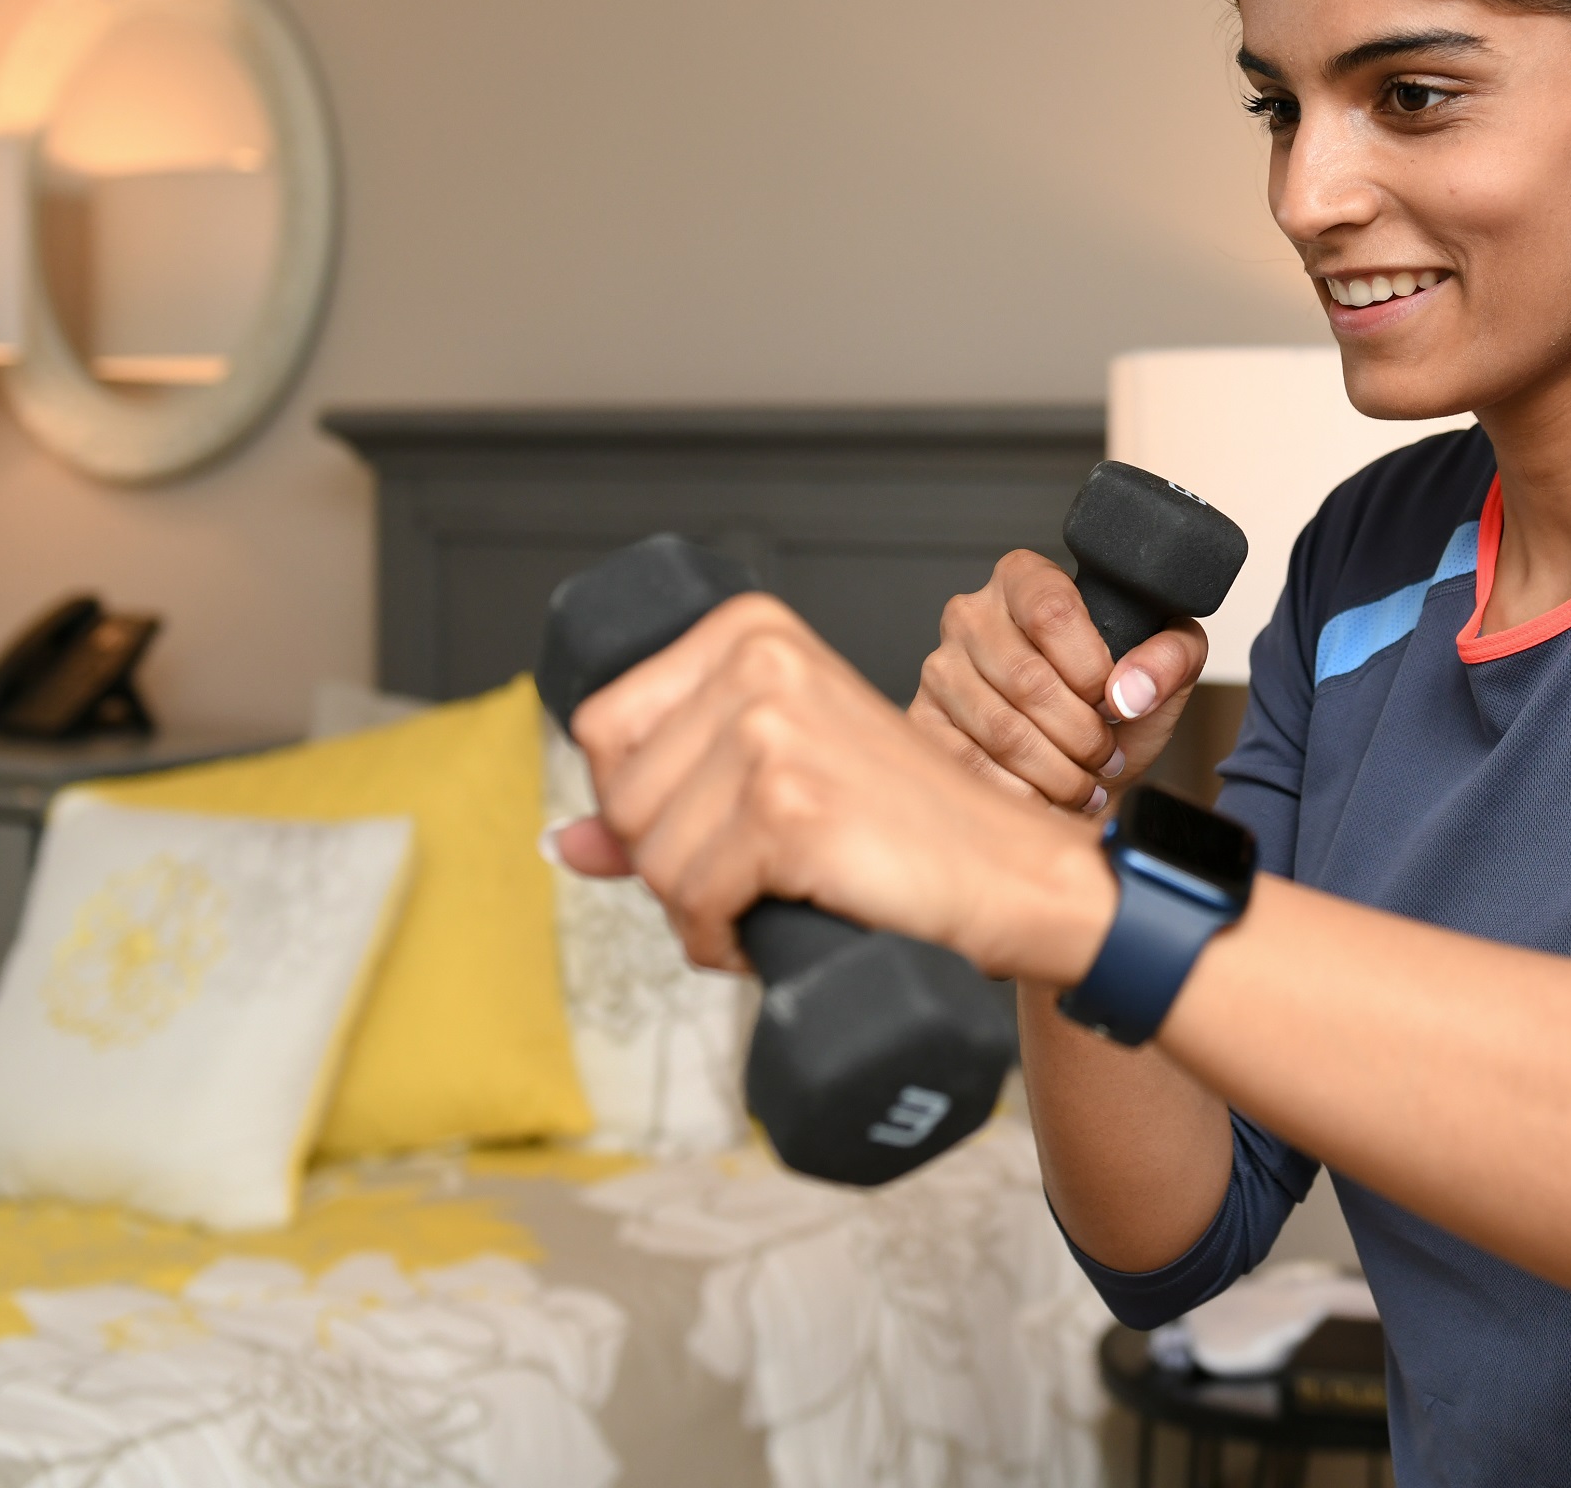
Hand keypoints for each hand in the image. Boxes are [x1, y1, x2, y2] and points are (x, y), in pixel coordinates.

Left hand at [558, 593, 1112, 983]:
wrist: (1007, 871)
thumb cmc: (905, 826)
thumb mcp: (777, 780)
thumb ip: (663, 799)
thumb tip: (562, 844)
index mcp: (750, 633)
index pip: (604, 723)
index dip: (638, 798)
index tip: (704, 822)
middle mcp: (757, 665)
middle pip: (620, 795)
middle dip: (666, 861)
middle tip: (746, 870)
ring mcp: (772, 733)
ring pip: (651, 856)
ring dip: (696, 906)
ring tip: (768, 896)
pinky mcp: (787, 809)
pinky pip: (694, 900)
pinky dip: (721, 937)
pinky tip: (772, 922)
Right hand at [909, 549, 1208, 813]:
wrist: (1077, 760)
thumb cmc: (1113, 708)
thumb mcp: (1163, 670)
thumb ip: (1171, 658)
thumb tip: (1130, 689)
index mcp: (1026, 579)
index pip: (1051, 611)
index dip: (1091, 669)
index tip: (1113, 701)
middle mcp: (972, 614)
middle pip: (1028, 680)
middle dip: (1082, 735)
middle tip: (1107, 755)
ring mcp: (941, 669)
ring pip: (1003, 731)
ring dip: (1057, 772)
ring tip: (1084, 781)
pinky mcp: (925, 722)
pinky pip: (972, 766)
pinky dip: (1022, 793)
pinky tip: (1047, 795)